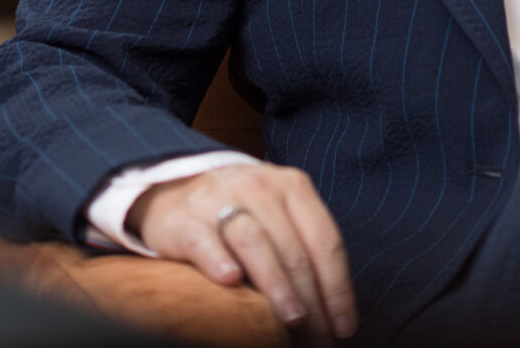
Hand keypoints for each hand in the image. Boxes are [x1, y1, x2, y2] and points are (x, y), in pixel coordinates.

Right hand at [127, 163, 356, 340]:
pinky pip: (205, 241)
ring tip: (291, 321)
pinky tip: (231, 281)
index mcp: (291, 186)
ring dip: (277, 286)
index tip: (344, 327)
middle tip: (318, 338)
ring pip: (255, 242)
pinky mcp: (185, 218)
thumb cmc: (239, 215)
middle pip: (294, 250)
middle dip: (312, 301)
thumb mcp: (278, 217)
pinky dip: (218, 261)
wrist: (175, 193)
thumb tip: (334, 311)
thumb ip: (303, 249)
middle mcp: (258, 186)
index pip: (325, 242)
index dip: (339, 289)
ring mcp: (219, 199)